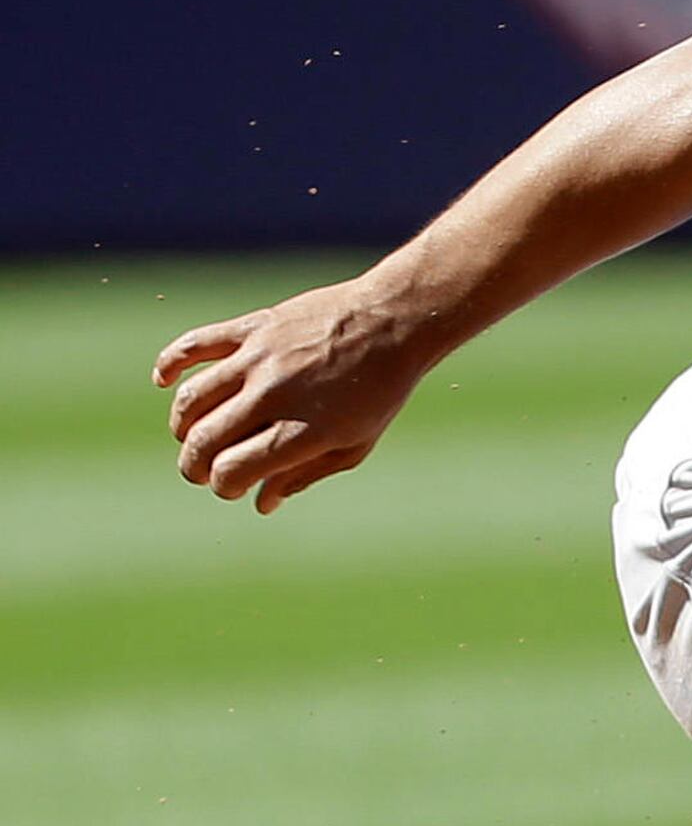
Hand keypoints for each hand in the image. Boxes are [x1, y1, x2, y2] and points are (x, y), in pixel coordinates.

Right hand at [154, 277, 438, 512]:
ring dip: (182, 426)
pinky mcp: (251, 328)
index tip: (232, 486)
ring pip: (191, 399)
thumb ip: (303, 475)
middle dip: (194, 465)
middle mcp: (273, 396)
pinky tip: (164, 382)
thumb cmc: (379, 390)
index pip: (232, 472)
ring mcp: (258, 359)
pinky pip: (193, 345)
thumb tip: (261, 503)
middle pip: (203, 441)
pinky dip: (169, 364)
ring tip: (192, 436)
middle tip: (199, 471)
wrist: (394, 321)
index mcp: (300, 432)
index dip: (224, 486)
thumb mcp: (354, 444)